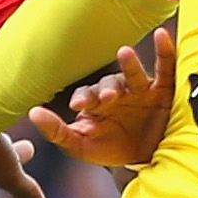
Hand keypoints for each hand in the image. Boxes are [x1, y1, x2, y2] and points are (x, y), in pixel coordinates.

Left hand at [30, 27, 174, 169]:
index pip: (86, 95)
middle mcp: (118, 93)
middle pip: (110, 84)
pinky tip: (161, 35)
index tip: (78, 105)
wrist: (146, 161)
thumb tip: (32, 113)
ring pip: (133, 75)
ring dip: (129, 65)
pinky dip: (164, 51)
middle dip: (107, 89)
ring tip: (125, 53)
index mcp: (97, 104)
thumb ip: (56, 131)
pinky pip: (164, 69)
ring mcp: (141, 90)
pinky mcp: (163, 92)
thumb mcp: (80, 146)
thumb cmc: (110, 149)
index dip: (83, 97)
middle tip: (107, 98)